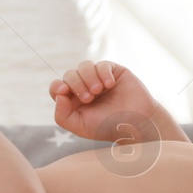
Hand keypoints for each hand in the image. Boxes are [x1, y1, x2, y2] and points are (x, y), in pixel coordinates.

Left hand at [50, 60, 182, 143]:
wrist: (136, 123)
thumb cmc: (108, 127)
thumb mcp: (80, 127)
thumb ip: (62, 115)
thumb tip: (59, 96)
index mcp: (74, 101)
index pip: (57, 87)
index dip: (57, 86)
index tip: (64, 91)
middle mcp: (84, 87)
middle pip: (70, 74)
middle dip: (76, 84)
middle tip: (88, 97)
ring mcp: (99, 78)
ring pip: (84, 66)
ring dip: (88, 77)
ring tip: (98, 90)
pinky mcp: (113, 71)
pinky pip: (102, 64)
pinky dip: (103, 73)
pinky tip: (109, 84)